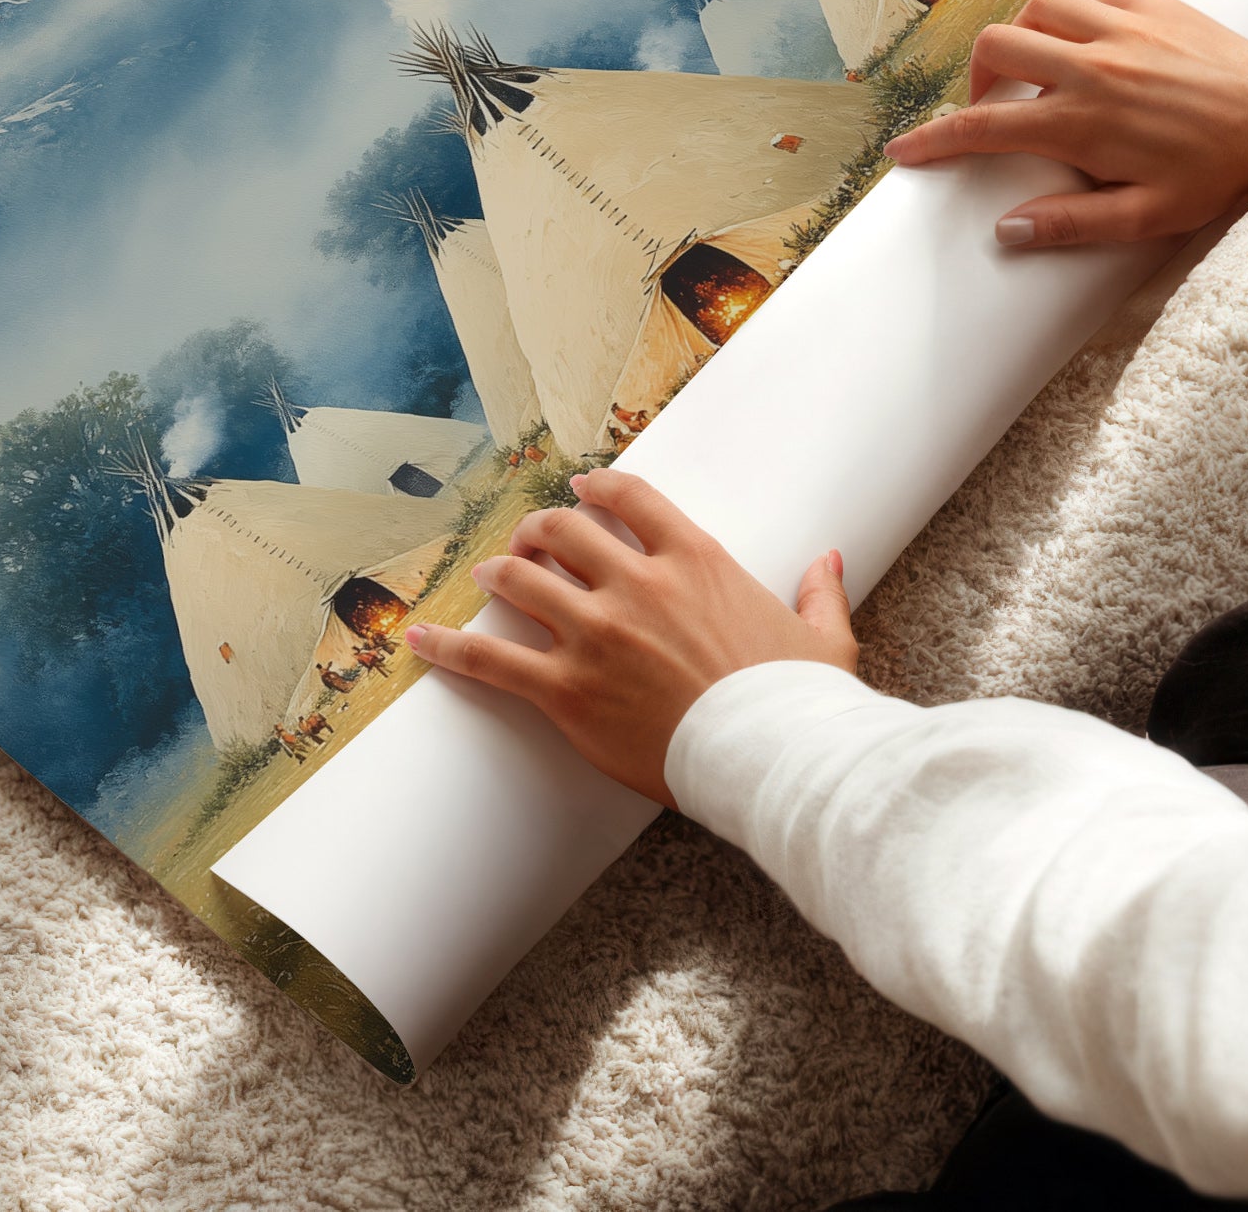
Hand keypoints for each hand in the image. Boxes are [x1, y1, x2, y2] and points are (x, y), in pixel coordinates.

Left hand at [406, 469, 854, 807]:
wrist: (774, 759)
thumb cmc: (799, 703)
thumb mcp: (823, 639)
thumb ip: (819, 592)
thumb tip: (829, 560)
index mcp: (696, 560)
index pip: (629, 498)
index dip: (596, 488)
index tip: (580, 490)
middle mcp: (637, 584)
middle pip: (563, 532)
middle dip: (539, 530)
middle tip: (529, 541)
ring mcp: (597, 634)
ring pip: (522, 580)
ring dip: (499, 573)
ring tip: (488, 576)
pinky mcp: (568, 690)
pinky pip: (492, 660)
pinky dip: (450, 646)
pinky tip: (419, 639)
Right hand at [883, 0, 1247, 248]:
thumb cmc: (1217, 173)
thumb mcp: (1147, 216)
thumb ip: (1072, 224)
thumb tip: (1006, 230)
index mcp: (1082, 121)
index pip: (983, 127)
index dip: (933, 140)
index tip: (905, 150)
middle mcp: (1090, 65)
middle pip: (995, 48)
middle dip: (977, 77)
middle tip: (993, 106)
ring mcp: (1119, 26)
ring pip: (1035, 8)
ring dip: (1023, 37)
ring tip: (1039, 68)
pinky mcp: (1148, 0)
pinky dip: (1075, 15)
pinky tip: (1092, 43)